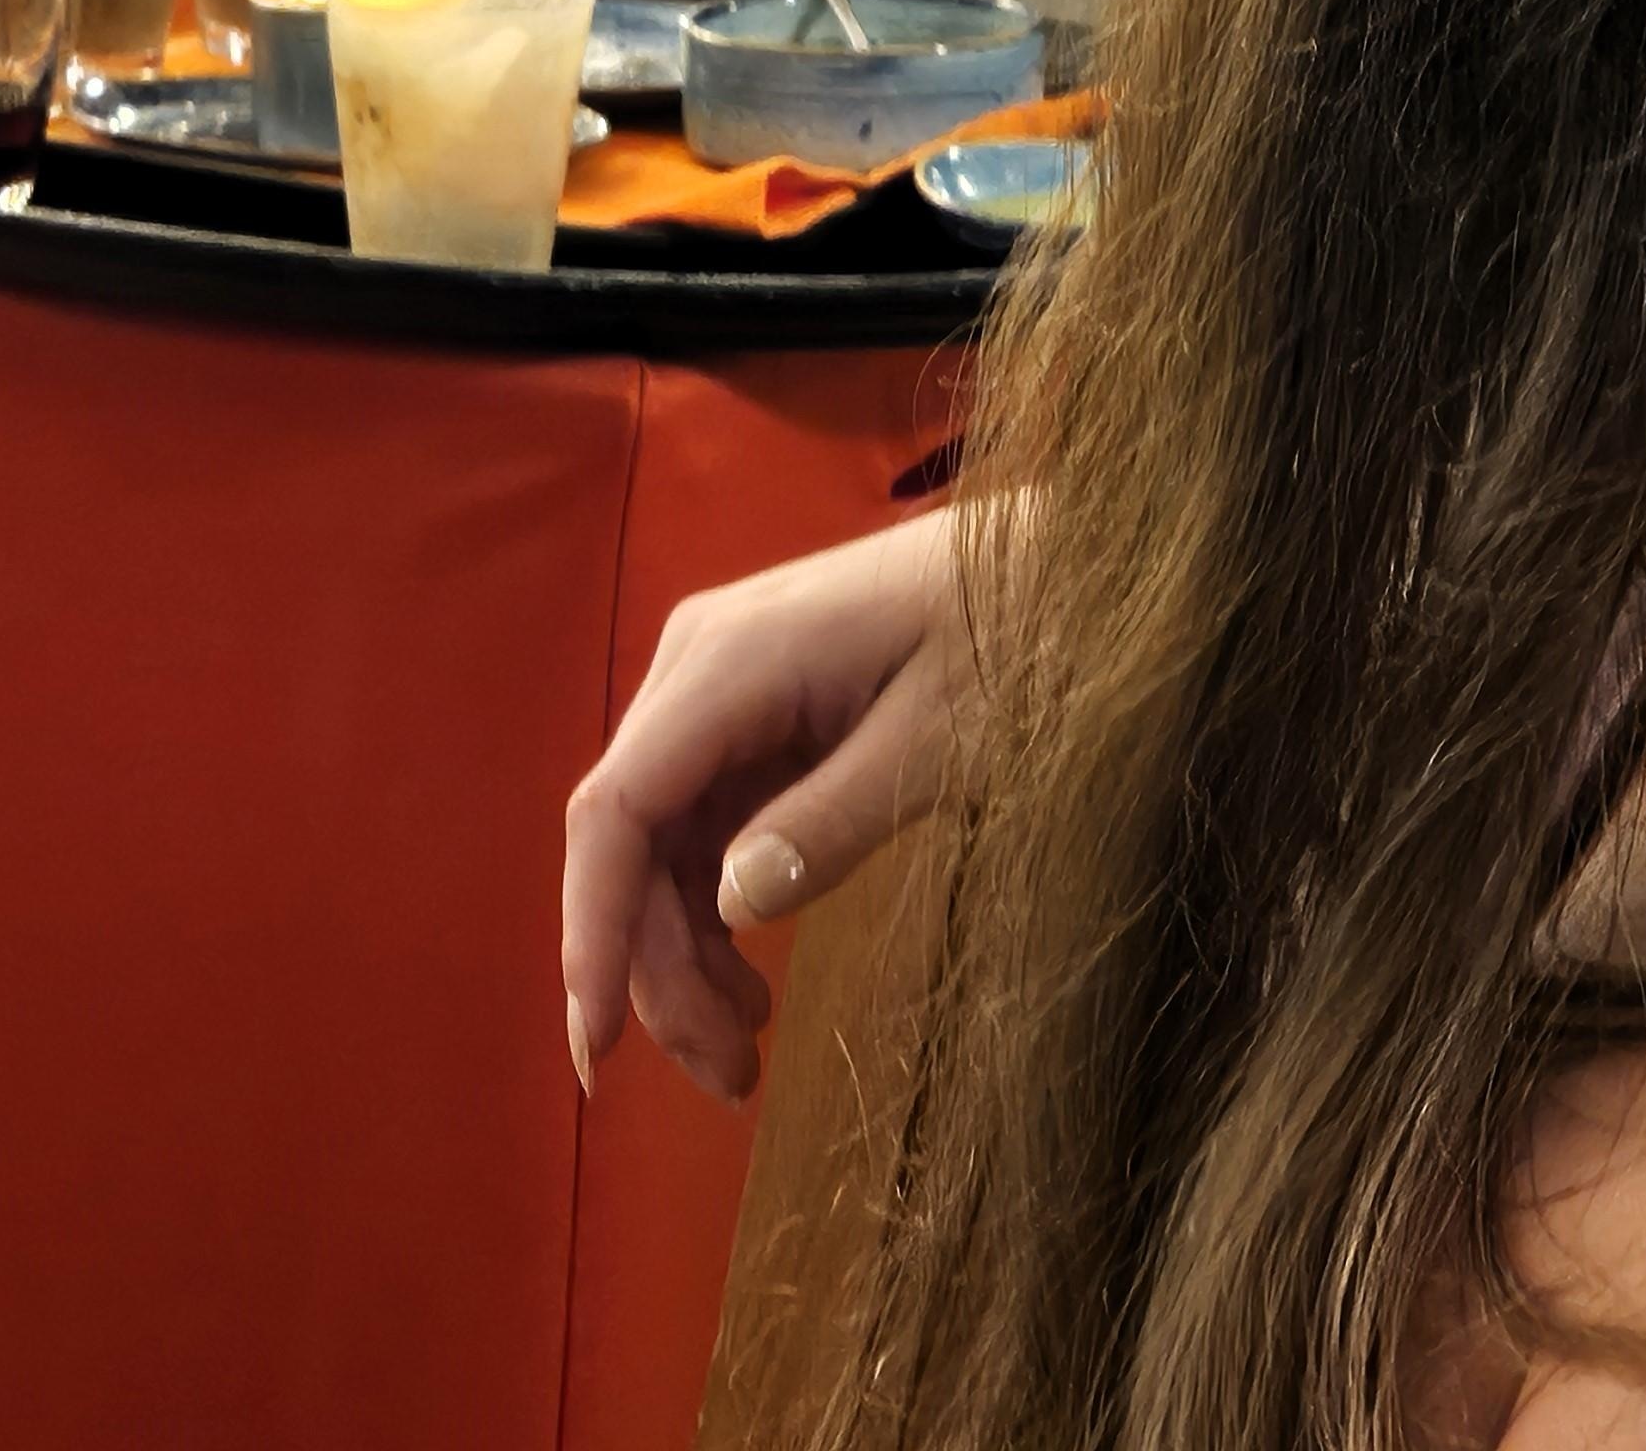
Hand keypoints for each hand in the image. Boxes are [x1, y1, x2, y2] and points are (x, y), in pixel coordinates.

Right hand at [561, 506, 970, 1105]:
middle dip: (657, 972)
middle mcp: (697, 666)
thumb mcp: (945, 740)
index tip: (597, 1055)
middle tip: (729, 1082)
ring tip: (743, 1056)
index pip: (616, 809)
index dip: (591, 932)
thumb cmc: (1015, 634)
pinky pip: (698, 830)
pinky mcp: (749, 718)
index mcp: (729, 660)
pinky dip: (710, 914)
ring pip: (656, 846)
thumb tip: (731, 905)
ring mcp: (718, 690)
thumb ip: (836, 819)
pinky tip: (750, 983)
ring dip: (680, 956)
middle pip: (629, 840)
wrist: (1053, 563)